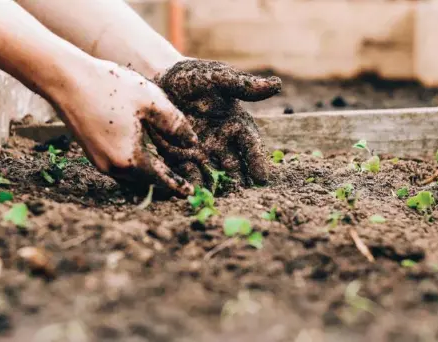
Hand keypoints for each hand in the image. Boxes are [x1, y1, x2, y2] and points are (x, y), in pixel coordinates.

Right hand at [53, 59, 196, 195]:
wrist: (67, 79)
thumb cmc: (110, 87)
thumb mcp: (151, 101)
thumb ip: (175, 124)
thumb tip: (192, 143)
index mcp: (130, 159)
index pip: (160, 179)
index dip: (177, 185)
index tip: (190, 192)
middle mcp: (113, 167)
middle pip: (145, 182)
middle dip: (163, 183)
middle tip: (181, 183)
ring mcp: (99, 161)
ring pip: (131, 177)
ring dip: (148, 176)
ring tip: (166, 171)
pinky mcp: (91, 152)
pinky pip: (119, 167)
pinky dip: (134, 166)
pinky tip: (143, 155)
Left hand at [152, 59, 281, 186]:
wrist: (161, 80)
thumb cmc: (194, 77)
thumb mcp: (218, 78)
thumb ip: (243, 86)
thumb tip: (276, 85)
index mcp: (237, 125)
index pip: (251, 146)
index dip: (257, 161)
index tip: (262, 178)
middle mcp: (223, 143)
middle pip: (235, 167)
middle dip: (239, 182)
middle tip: (243, 198)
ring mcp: (203, 153)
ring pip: (214, 175)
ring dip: (217, 188)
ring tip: (219, 201)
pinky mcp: (181, 158)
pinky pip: (189, 174)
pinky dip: (192, 184)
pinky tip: (193, 194)